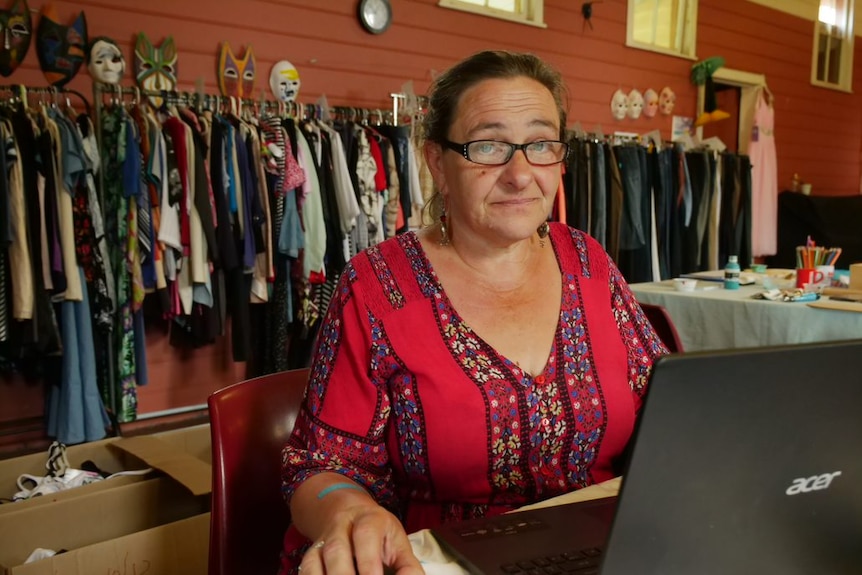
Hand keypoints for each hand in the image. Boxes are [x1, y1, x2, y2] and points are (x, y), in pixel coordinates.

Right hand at [299, 503, 423, 574]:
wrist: (350, 514)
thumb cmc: (380, 534)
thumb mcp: (398, 543)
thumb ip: (407, 566)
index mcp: (370, 519)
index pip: (366, 537)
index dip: (368, 563)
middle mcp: (341, 526)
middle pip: (337, 550)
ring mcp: (323, 541)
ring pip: (315, 561)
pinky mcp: (310, 555)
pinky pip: (306, 570)